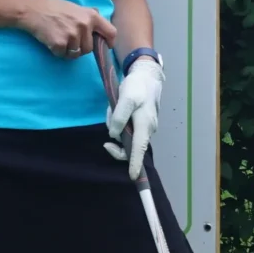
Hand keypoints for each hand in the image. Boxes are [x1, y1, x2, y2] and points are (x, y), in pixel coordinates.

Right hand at [17, 0, 115, 58]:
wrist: (33, 10)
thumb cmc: (54, 7)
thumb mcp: (76, 7)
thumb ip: (89, 14)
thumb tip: (100, 17)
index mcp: (91, 16)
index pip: (111, 32)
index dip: (109, 41)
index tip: (106, 46)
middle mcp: (84, 26)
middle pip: (90, 48)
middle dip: (81, 47)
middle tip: (70, 40)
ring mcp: (72, 35)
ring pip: (77, 53)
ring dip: (69, 50)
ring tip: (60, 39)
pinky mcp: (60, 44)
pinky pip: (64, 55)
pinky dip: (58, 52)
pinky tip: (53, 41)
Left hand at [103, 54, 163, 179]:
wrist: (147, 76)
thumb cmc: (137, 87)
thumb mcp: (126, 98)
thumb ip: (119, 117)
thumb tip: (114, 135)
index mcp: (144, 125)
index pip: (139, 149)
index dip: (135, 163)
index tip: (133, 177)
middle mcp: (147, 129)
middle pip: (132, 148)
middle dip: (117, 147)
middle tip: (106, 143)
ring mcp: (145, 127)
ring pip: (127, 138)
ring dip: (117, 130)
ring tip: (113, 110)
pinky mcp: (141, 123)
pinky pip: (128, 130)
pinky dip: (119, 124)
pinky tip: (117, 110)